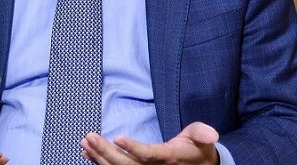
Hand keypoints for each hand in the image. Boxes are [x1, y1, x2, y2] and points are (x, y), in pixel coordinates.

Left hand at [80, 122, 219, 163]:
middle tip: (90, 136)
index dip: (134, 148)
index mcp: (170, 158)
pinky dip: (100, 163)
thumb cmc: (197, 149)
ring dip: (99, 157)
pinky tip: (88, 154)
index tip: (118, 138)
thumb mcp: (202, 139)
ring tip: (85, 142)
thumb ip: (202, 134)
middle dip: (106, 152)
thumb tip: (211, 134)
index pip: (149, 155)